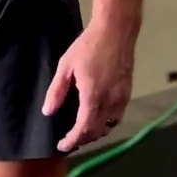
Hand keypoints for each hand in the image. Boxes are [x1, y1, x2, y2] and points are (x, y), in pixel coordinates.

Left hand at [42, 23, 133, 153]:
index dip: (73, 140)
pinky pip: (118, 116)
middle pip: (98, 131)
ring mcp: (121, 98)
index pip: (84, 129)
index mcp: (93, 96)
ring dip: (96, 132)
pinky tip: (98, 116)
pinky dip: (107, 122)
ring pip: (110, 126)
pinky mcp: (127, 92)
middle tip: (70, 139)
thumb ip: (57, 91)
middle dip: (83, 139)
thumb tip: (48, 111)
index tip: (62, 146)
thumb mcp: (66, 66)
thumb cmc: (88, 46)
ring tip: (82, 131)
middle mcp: (110, 101)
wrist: (116, 31)